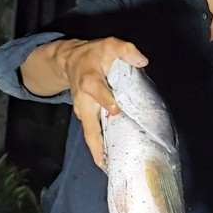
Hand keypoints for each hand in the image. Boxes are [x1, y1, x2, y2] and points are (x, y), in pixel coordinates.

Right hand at [55, 37, 147, 168]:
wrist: (69, 61)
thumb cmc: (94, 54)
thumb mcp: (110, 45)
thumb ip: (126, 50)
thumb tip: (142, 61)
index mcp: (90, 82)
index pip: (97, 92)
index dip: (106, 101)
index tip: (114, 111)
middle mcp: (84, 101)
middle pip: (89, 126)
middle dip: (96, 145)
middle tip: (105, 163)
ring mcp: (83, 111)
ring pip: (90, 134)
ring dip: (97, 151)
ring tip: (108, 168)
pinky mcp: (85, 117)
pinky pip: (92, 133)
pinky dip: (98, 147)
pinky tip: (107, 160)